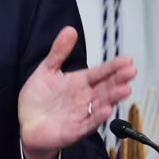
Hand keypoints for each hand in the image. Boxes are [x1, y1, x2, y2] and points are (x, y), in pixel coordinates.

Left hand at [18, 26, 135, 158]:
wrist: (27, 124)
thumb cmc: (38, 100)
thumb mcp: (46, 71)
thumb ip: (59, 52)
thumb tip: (69, 30)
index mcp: (79, 82)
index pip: (100, 72)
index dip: (113, 66)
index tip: (127, 59)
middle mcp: (84, 97)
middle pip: (105, 87)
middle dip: (118, 79)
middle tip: (131, 71)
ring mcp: (82, 113)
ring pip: (101, 103)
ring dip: (113, 97)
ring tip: (124, 88)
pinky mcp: (75, 129)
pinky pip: (89, 122)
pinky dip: (97, 117)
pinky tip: (106, 109)